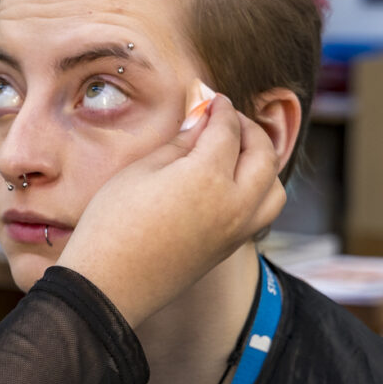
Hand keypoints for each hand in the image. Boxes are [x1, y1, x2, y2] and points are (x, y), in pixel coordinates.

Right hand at [57, 95, 284, 327]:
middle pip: (263, 155)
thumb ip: (178, 144)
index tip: (212, 99)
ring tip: (238, 153)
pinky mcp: (229, 249)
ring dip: (263, 164)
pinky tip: (231, 184)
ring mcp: (236, 230)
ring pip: (273, 188)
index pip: (228, 130)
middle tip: (227, 118)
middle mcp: (234, 204)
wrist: (109, 284)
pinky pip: (261, 213)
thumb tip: (199, 124)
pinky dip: (257, 190)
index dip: (221, 109)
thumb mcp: (140, 171)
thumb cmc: (113, 224)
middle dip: (249, 130)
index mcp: (209, 177)